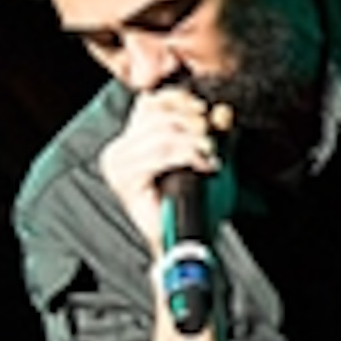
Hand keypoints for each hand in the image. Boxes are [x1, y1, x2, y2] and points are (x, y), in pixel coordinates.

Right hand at [97, 81, 229, 252]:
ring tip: (208, 157)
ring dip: (193, 142)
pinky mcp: (125, 179)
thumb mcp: (207, 154)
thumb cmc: (194, 203)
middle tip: (211, 141)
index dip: (181, 100)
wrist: (187, 240)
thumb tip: (221, 111)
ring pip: (161, 133)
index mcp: (132, 139)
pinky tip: (202, 166)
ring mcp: (119, 165)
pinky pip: (161, 154)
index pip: (151, 101)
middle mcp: (119, 149)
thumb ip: (213, 130)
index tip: (205, 111)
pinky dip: (187, 156)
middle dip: (191, 123)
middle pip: (156, 113)